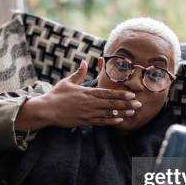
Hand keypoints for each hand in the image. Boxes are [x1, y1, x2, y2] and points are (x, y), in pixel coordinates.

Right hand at [15, 60, 141, 130]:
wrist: (46, 110)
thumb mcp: (67, 82)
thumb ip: (79, 73)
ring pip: (108, 114)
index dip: (120, 94)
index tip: (131, 94)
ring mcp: (87, 114)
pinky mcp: (84, 122)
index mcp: (87, 93)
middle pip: (111, 104)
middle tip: (139, 104)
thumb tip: (84, 62)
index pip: (107, 93)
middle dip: (126, 104)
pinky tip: (119, 121)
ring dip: (122, 113)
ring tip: (132, 112)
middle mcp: (89, 104)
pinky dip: (110, 122)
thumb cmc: (56, 95)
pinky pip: (100, 122)